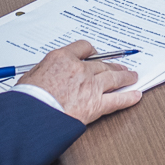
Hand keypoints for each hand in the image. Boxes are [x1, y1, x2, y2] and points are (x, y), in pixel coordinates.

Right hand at [17, 40, 141, 124]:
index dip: (91, 51)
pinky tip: (136, 96)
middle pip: (102, 64)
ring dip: (124, 76)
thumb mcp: (30, 75)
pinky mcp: (96, 105)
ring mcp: (90, 86)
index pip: (83, 48)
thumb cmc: (28, 98)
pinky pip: (117, 100)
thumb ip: (45, 70)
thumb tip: (49, 72)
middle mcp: (80, 69)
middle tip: (119, 66)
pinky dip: (128, 98)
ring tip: (132, 76)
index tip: (95, 54)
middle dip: (112, 65)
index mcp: (62, 58)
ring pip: (113, 77)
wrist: (32, 116)